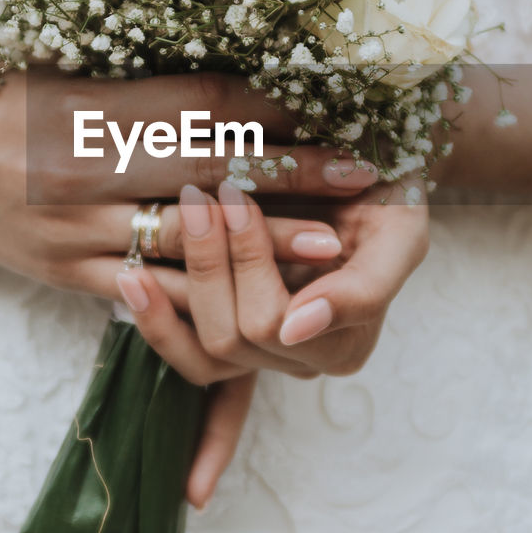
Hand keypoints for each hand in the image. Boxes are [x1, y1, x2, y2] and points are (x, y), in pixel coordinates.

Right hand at [0, 63, 380, 308]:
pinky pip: (146, 291)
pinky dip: (204, 291)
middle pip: (211, 175)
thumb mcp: (64, 67)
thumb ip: (141, 77)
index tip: (333, 106)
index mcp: (90, 110)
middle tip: (362, 179)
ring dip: (266, 247)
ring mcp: (74, 234)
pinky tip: (254, 291)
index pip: (202, 107)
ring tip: (335, 246)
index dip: (274, 108)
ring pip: (189, 245)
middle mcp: (85, 176)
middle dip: (293, 177)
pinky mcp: (64, 276)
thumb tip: (237, 69)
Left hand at [115, 178, 428, 506]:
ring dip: (177, 289)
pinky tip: (131, 279)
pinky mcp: (225, 334)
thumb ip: (364, 289)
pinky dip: (156, 321)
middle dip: (212, 261)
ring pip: (205, 349)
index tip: (232, 194)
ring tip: (168, 224)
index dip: (249, 257)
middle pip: (236, 335)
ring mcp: (260, 352)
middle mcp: (300, 359)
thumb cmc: (389, 198)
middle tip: (201, 195)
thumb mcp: (400, 235)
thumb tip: (294, 330)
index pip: (279, 322)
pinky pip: (186, 355)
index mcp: (344, 344)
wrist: (365, 173)